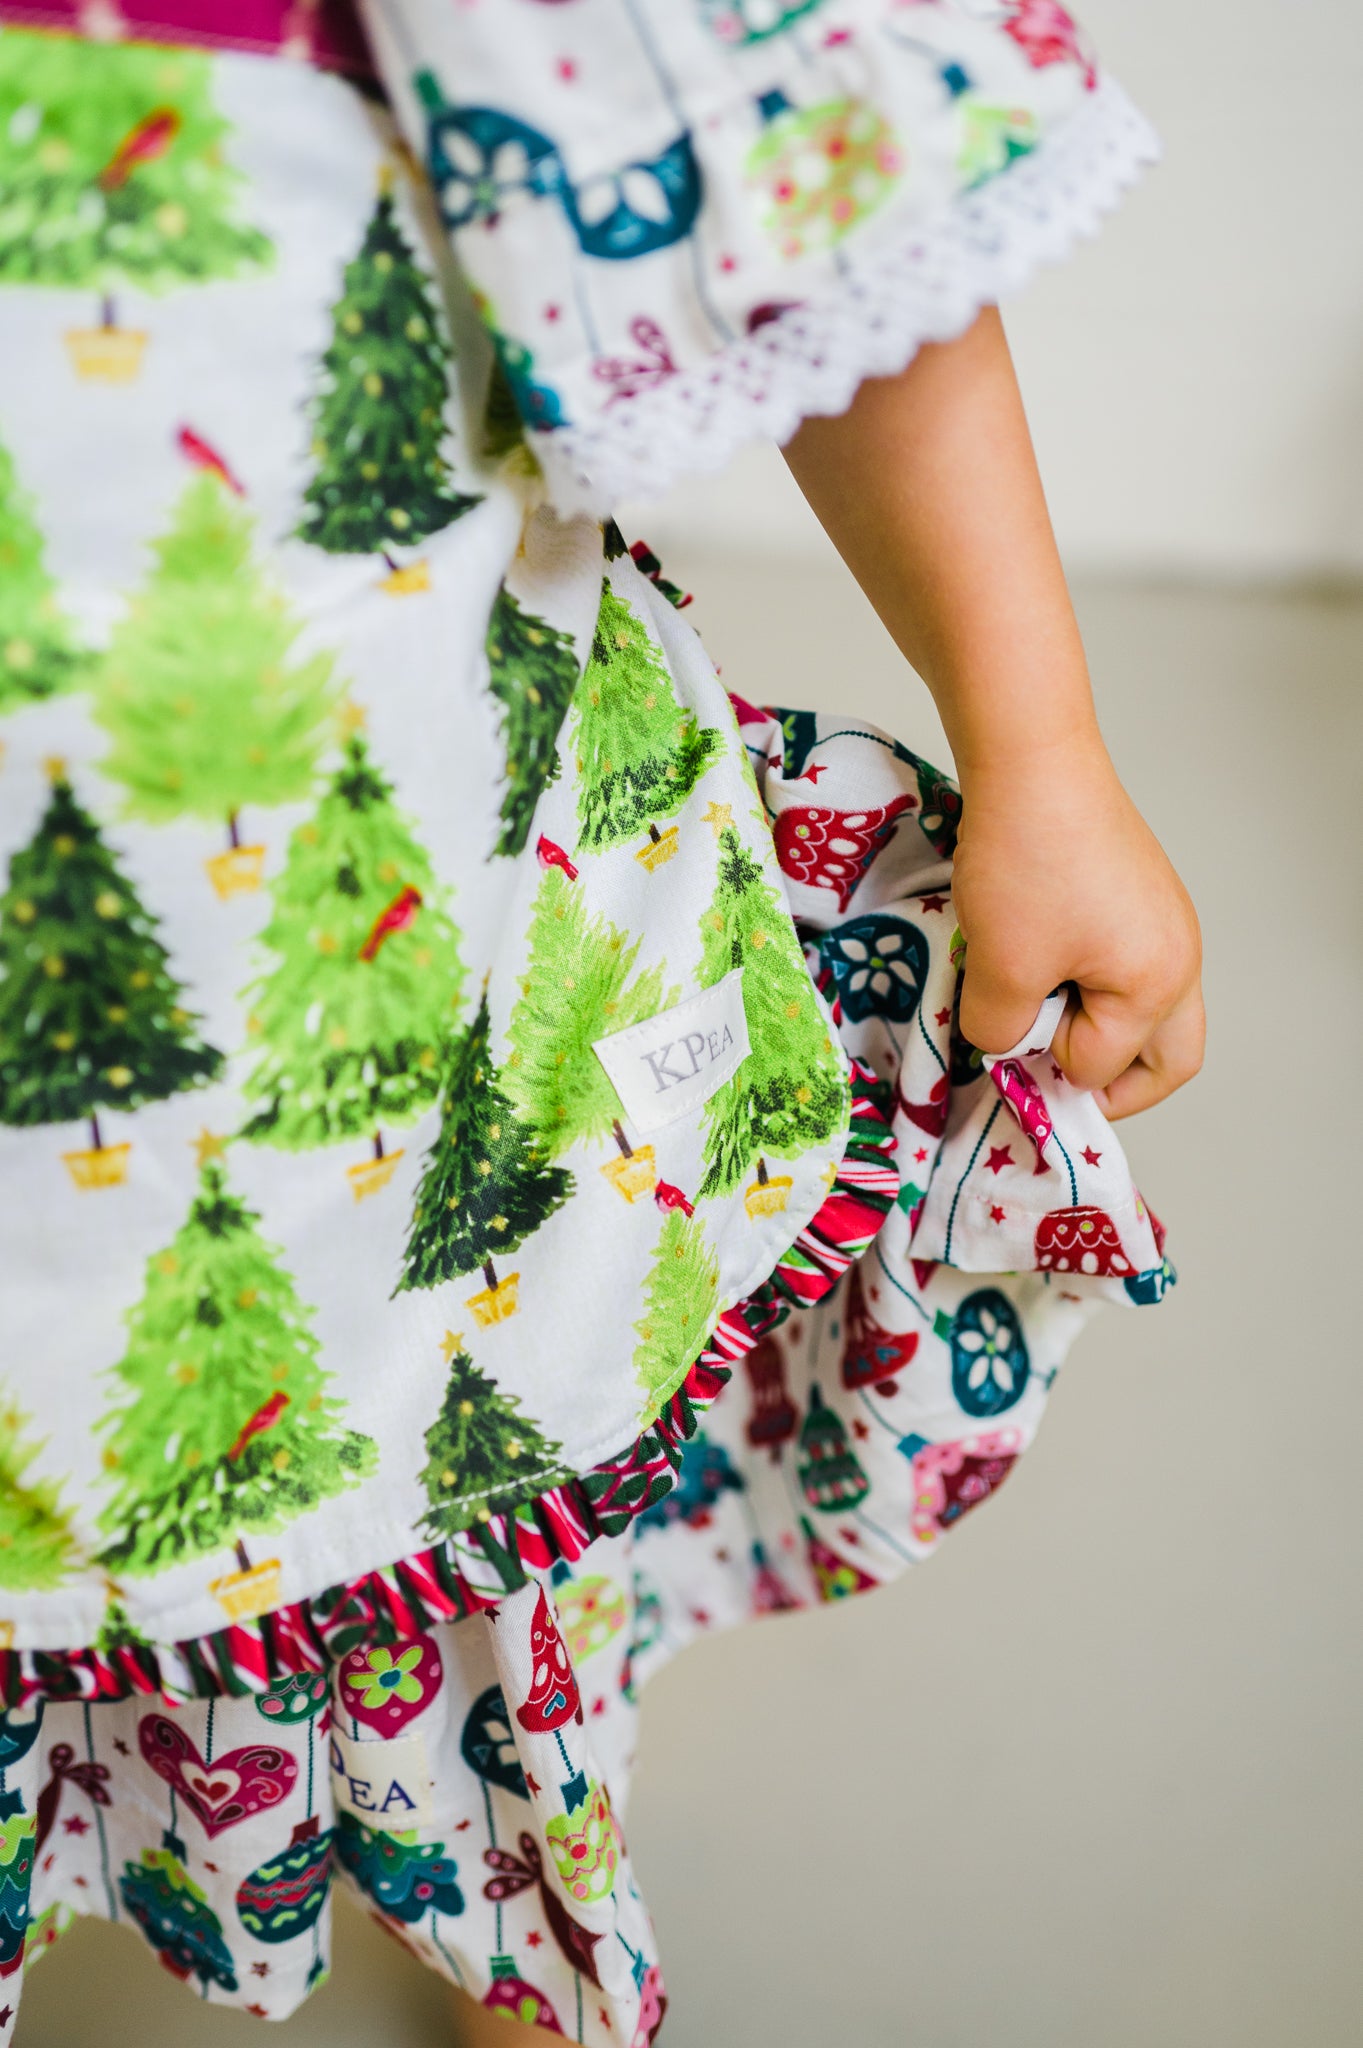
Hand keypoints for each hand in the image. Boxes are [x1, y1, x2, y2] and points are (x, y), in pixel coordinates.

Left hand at [951, 732, 1203, 1118]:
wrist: (1031, 761)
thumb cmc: (1027, 862)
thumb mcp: (1001, 969)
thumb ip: (1001, 1031)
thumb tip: (1005, 1043)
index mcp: (1159, 984)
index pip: (1100, 1067)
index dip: (1044, 1064)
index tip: (1002, 1036)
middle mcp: (1180, 956)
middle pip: (1168, 1057)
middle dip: (1114, 1082)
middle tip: (1053, 1077)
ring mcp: (1165, 921)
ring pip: (1146, 1010)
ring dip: (1096, 1025)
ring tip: (1036, 1006)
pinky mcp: (1138, 893)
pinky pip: (1127, 963)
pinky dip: (1089, 981)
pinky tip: (1036, 956)